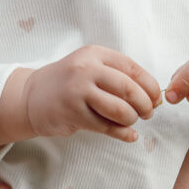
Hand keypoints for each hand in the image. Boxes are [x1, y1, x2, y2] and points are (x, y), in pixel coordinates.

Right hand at [0, 46, 160, 144]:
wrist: (32, 96)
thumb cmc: (69, 82)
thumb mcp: (90, 67)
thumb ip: (117, 75)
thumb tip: (154, 95)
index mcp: (94, 53)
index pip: (132, 68)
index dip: (150, 85)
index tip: (156, 98)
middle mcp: (86, 68)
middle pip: (129, 89)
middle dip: (145, 105)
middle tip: (148, 113)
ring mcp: (78, 91)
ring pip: (120, 110)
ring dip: (132, 120)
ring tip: (131, 122)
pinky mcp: (73, 113)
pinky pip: (107, 127)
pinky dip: (123, 134)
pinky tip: (128, 135)